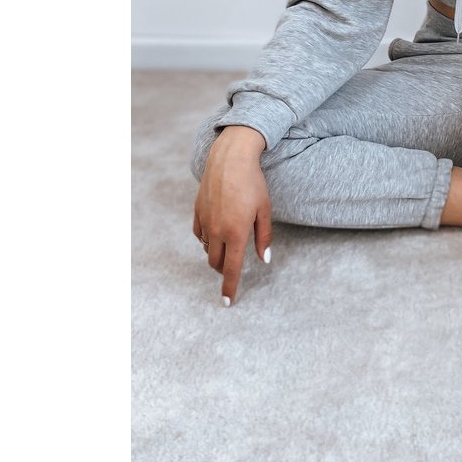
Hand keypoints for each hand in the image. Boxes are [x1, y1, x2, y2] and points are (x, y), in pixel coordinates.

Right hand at [192, 126, 271, 304]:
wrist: (230, 158)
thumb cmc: (253, 183)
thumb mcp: (265, 210)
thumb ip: (264, 237)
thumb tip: (264, 259)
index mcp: (236, 233)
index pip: (232, 269)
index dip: (229, 288)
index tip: (226, 303)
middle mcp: (217, 230)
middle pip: (216, 263)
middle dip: (223, 270)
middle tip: (233, 267)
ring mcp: (205, 221)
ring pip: (206, 249)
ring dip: (216, 253)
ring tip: (229, 243)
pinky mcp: (197, 211)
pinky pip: (199, 234)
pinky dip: (207, 239)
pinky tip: (216, 231)